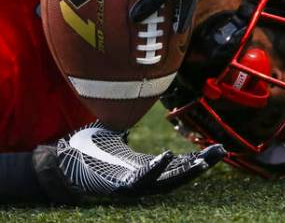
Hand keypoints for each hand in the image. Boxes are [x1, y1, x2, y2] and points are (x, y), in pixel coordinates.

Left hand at [32, 122, 224, 201]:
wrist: (63, 163)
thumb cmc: (87, 150)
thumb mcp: (114, 132)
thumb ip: (127, 120)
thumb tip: (135, 97)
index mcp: (145, 168)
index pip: (178, 165)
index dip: (198, 158)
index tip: (217, 147)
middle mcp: (142, 179)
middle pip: (179, 175)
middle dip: (201, 165)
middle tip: (221, 151)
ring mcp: (131, 185)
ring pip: (165, 182)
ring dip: (185, 170)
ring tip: (203, 158)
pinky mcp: (118, 187)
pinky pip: (141, 180)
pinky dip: (154, 169)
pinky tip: (166, 155)